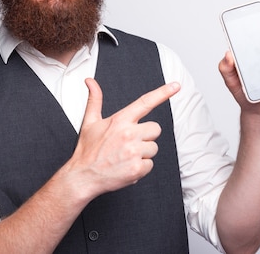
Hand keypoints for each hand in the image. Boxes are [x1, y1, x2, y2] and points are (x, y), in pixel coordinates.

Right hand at [66, 78, 179, 198]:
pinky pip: (150, 165)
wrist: (83, 176)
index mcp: (120, 120)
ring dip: (143, 153)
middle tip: (128, 143)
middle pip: (155, 129)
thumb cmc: (88, 150)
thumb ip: (95, 100)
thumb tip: (90, 82)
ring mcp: (134, 152)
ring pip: (153, 148)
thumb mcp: (90, 122)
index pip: (145, 102)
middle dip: (146, 136)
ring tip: (125, 156)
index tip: (176, 85)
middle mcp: (129, 134)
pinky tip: (126, 166)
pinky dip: (140, 168)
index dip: (163, 93)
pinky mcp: (137, 168)